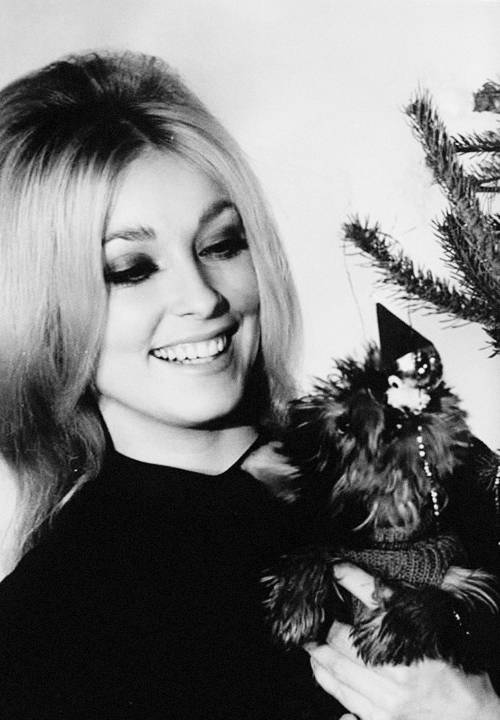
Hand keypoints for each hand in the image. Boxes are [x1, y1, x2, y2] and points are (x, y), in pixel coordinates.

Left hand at [306, 564, 499, 719]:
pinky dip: (329, 682)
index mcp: (413, 643)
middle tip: (314, 616)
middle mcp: (398, 673)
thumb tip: (373, 588)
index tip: (336, 568)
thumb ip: (403, 611)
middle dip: (325, 626)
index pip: (373, 600)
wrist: (475, 718)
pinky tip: (322, 670)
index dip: (350, 579)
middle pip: (344, 641)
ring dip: (319, 654)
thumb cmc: (458, 671)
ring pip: (338, 672)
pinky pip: (345, 700)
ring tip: (311, 642)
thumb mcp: (435, 632)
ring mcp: (388, 702)